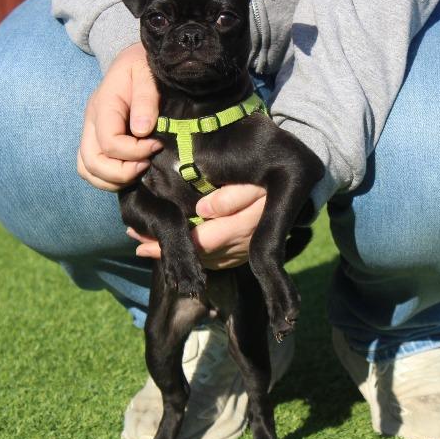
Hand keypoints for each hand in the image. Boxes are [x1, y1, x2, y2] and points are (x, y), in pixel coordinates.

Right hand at [77, 43, 162, 191]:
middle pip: (92, 162)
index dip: (135, 151)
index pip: (109, 142)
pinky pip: (90, 169)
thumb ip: (145, 98)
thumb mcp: (146, 71)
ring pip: (87, 170)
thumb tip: (142, 130)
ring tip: (139, 170)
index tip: (157, 144)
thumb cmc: (143, 65)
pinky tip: (131, 172)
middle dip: (122, 173)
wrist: (134, 61)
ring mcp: (91, 133)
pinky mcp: (95, 140)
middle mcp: (91, 122)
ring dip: (114, 180)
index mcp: (103, 105)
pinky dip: (108, 179)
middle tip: (147, 165)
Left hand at [128, 184, 266, 269]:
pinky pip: (218, 260)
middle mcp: (242, 245)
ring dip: (179, 255)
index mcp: (241, 227)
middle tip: (136, 242)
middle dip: (167, 251)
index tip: (141, 239)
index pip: (199, 242)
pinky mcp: (247, 251)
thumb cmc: (275, 177)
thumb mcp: (256, 181)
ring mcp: (245, 251)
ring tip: (149, 247)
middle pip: (198, 255)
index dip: (169, 244)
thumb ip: (232, 196)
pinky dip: (197, 257)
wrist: (304, 186)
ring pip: (207, 261)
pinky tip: (182, 249)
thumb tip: (204, 210)